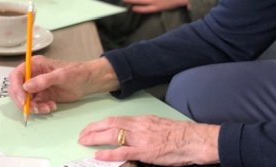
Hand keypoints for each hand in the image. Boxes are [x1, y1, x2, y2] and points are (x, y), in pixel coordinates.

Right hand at [8, 56, 119, 114]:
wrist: (88, 82)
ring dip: (34, 107)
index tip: (23, 100)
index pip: (16, 75)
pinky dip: (40, 109)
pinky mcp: (42, 96)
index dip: (16, 88)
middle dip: (24, 101)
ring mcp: (37, 86)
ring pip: (25, 100)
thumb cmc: (77, 73)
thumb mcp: (62, 75)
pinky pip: (34, 105)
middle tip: (35, 109)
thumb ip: (44, 80)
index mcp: (35, 65)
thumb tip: (26, 86)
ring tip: (48, 107)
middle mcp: (33, 75)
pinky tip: (52, 106)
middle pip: (17, 90)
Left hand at [80, 115, 219, 165]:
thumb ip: (145, 128)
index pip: (117, 119)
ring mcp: (141, 139)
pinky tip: (97, 155)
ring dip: (95, 138)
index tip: (91, 127)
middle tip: (81, 135)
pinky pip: (123, 151)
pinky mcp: (145, 152)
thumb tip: (133, 133)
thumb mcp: (160, 126)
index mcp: (143, 120)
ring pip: (113, 134)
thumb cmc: (180, 135)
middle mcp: (139, 126)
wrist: (193, 140)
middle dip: (93, 129)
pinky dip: (108, 153)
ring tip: (84, 141)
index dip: (101, 123)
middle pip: (111, 124)